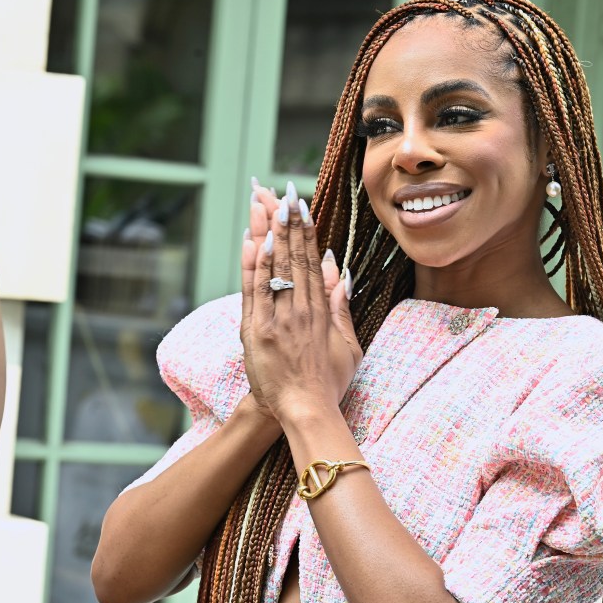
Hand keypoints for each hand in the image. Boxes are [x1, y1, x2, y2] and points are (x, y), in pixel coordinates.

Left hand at [242, 181, 361, 420]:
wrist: (305, 411)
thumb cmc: (327, 383)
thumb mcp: (348, 345)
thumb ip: (341, 306)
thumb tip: (341, 271)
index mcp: (321, 310)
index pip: (312, 261)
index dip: (306, 231)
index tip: (301, 205)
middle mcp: (300, 309)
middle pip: (292, 257)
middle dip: (285, 221)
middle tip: (279, 191)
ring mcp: (278, 318)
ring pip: (274, 267)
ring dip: (268, 232)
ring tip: (263, 202)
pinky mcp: (258, 331)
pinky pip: (256, 290)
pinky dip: (255, 264)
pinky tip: (254, 239)